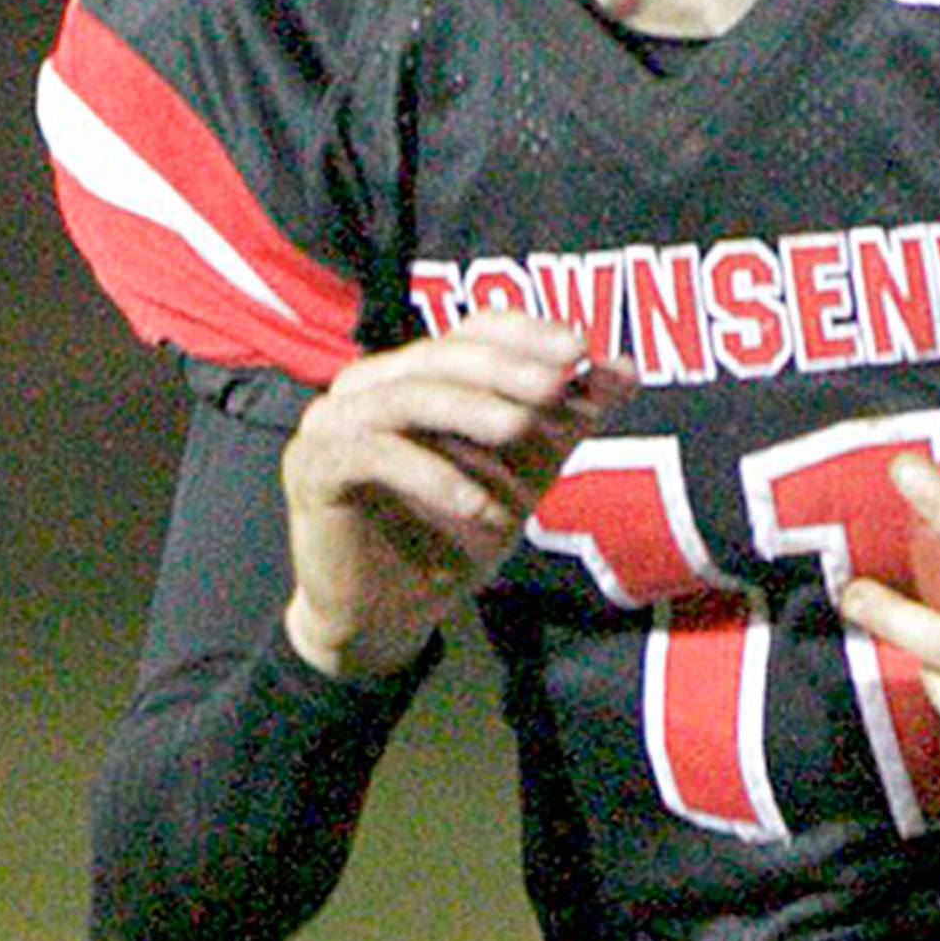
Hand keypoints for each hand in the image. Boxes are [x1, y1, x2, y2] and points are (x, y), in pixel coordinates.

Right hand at [281, 312, 633, 677]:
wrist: (390, 613)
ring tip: (524, 430)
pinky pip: (376, 456)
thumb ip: (566, 417)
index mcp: (416, 368)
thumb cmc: (456, 529)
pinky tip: (481, 505)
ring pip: (410, 395)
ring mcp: (334, 420)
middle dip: (507, 366)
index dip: (527, 333)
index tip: (581, 349)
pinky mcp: (312, 468)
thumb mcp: (525, 468)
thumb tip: (627, 369)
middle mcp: (370, 381)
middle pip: (443, 354)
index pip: (473, 328)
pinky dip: (433, 476)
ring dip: (473, 410)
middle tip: (559, 383)